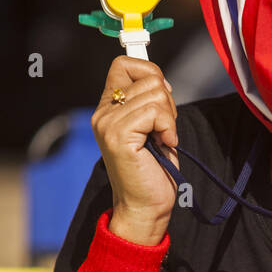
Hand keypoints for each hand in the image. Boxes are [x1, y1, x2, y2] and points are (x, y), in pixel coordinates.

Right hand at [91, 56, 178, 244]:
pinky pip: (155, 111)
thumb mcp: (151, 128)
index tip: (162, 98)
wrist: (145, 207)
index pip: (123, 63)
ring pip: (155, 93)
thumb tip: (160, 79)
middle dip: (167, 102)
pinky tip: (164, 144)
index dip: (149, 72)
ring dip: (169, 117)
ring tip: (162, 139)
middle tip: (163, 130)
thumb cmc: (153, 172)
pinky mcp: (119, 135)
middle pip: (148, 77)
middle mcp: (103, 113)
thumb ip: (149, 101)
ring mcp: (108, 123)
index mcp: (107, 108)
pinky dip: (168, 127)